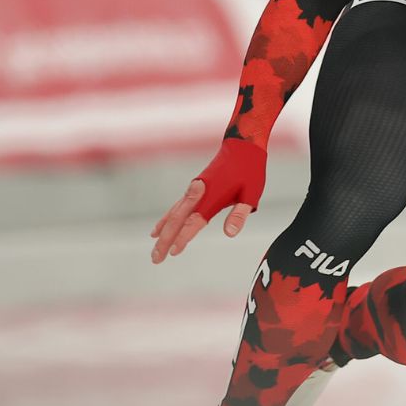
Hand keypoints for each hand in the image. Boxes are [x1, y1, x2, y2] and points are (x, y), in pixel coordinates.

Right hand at [150, 139, 267, 263]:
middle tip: (156, 259)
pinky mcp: (195, 188)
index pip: (194, 222)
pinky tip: (158, 229)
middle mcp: (198, 194)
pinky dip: (166, 219)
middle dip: (165, 240)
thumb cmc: (250, 170)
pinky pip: (176, 207)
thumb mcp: (251, 194)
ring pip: (173, 214)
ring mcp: (194, 191)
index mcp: (211, 197)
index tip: (174, 252)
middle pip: (177, 220)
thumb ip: (239, 214)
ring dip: (163, 232)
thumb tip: (229, 233)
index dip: (184, 237)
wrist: (242, 146)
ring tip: (155, 249)